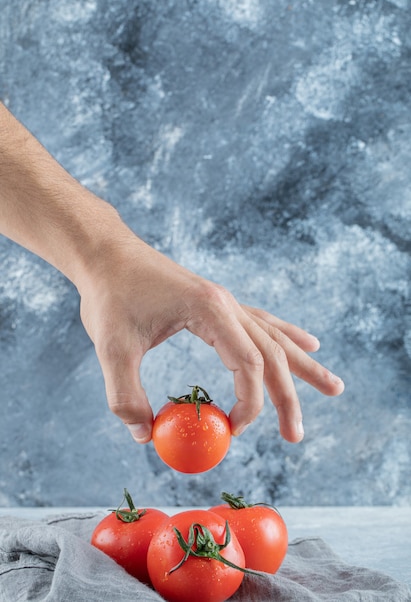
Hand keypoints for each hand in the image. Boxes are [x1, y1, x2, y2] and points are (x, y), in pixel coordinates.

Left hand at [78, 230, 343, 444]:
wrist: (107, 254)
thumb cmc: (109, 295)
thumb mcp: (111, 348)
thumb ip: (125, 395)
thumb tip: (144, 435)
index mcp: (209, 309)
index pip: (248, 363)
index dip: (249, 403)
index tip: (231, 430)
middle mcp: (226, 304)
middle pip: (272, 354)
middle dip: (288, 397)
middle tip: (296, 436)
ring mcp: (225, 301)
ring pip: (275, 337)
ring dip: (302, 366)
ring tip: (334, 389)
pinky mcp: (217, 303)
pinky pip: (262, 323)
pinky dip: (286, 337)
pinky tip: (306, 343)